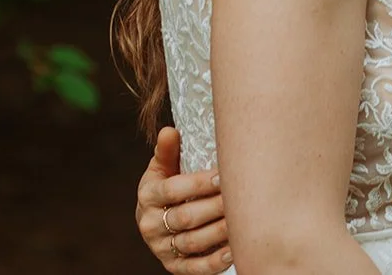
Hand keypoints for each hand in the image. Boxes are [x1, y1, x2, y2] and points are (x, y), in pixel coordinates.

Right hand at [135, 127, 231, 273]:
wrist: (157, 220)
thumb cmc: (167, 186)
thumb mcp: (162, 168)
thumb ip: (167, 152)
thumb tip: (169, 131)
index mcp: (148, 196)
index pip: (172, 190)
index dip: (198, 184)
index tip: (223, 175)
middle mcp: (151, 225)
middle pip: (185, 217)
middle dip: (214, 207)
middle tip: (240, 197)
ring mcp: (162, 248)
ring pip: (192, 242)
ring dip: (219, 232)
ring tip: (242, 221)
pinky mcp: (174, 267)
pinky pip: (195, 268)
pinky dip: (215, 262)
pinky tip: (234, 251)